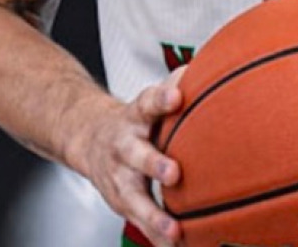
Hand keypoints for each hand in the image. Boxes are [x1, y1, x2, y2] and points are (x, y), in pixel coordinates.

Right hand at [61, 69, 186, 246]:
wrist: (88, 137)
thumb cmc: (135, 119)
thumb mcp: (149, 100)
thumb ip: (174, 87)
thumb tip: (209, 67)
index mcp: (135, 116)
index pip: (148, 102)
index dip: (161, 99)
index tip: (177, 96)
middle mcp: (124, 146)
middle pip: (137, 154)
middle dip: (154, 164)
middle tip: (173, 173)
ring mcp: (119, 177)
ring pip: (134, 197)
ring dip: (154, 215)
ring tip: (174, 230)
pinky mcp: (120, 202)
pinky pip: (140, 222)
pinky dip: (157, 236)